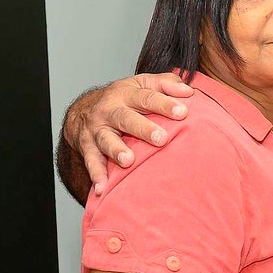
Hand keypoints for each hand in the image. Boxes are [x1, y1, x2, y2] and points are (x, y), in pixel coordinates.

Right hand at [69, 73, 195, 195]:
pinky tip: (101, 188)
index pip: (147, 97)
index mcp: (126, 93)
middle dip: (143, 128)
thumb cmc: (124, 98)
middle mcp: (110, 110)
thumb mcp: (142, 84)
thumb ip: (166, 84)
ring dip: (117, 151)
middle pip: (126, 118)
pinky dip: (96, 175)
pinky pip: (91, 161)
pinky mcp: (87, 147)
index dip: (164, 104)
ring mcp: (97, 129)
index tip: (182, 112)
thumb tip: (189, 92)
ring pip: (106, 140)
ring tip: (129, 161)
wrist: (83, 110)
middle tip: (161, 138)